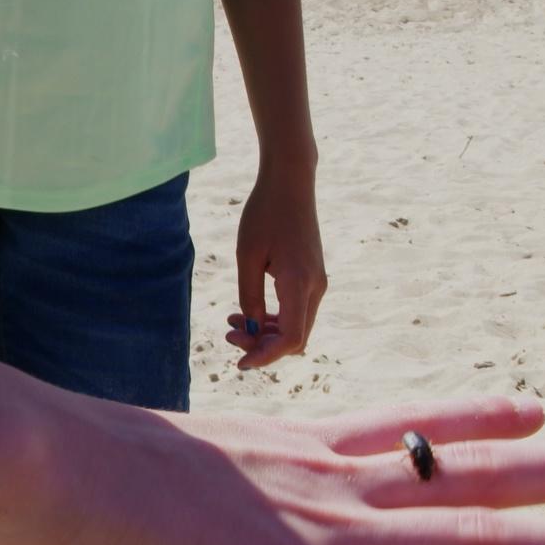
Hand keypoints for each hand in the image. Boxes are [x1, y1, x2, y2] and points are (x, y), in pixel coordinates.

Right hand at [11, 396, 544, 544]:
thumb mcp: (119, 458)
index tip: (527, 408)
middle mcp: (325, 480)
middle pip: (469, 470)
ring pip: (481, 539)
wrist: (45, 461)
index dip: (469, 418)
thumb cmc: (52, 464)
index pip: (398, 428)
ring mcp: (328, 538)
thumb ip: (146, 471)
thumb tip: (103, 479)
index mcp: (282, 447)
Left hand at [226, 170, 325, 367]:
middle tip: (227, 333)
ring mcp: (317, 282)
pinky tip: (248, 312)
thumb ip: (249, 296)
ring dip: (267, 333)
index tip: (240, 363)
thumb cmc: (264, 213)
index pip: (291, 338)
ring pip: (297, 326)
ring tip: (231, 323)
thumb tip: (251, 328)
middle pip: (295, 338)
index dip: (266, 357)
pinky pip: (297, 311)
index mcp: (299, 283)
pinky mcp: (313, 276)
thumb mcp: (247, 256)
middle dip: (262, 345)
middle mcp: (316, 287)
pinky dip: (275, 319)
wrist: (291, 182)